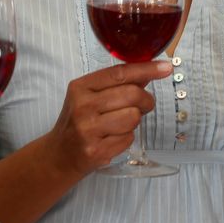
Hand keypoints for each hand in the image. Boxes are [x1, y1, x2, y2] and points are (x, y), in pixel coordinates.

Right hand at [45, 61, 173, 175]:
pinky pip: (128, 138)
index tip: (165, 67)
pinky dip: (127, 137)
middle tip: (145, 105)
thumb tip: (147, 72)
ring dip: (135, 121)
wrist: (58, 155)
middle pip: (132, 94)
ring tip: (122, 123)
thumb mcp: (89, 97)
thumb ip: (116, 84)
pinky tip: (112, 138)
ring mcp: (88, 130)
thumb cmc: (78, 122)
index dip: (146, 69)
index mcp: (80, 87)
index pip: (119, 73)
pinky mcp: (96, 151)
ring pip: (133, 117)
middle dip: (146, 100)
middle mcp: (82, 106)